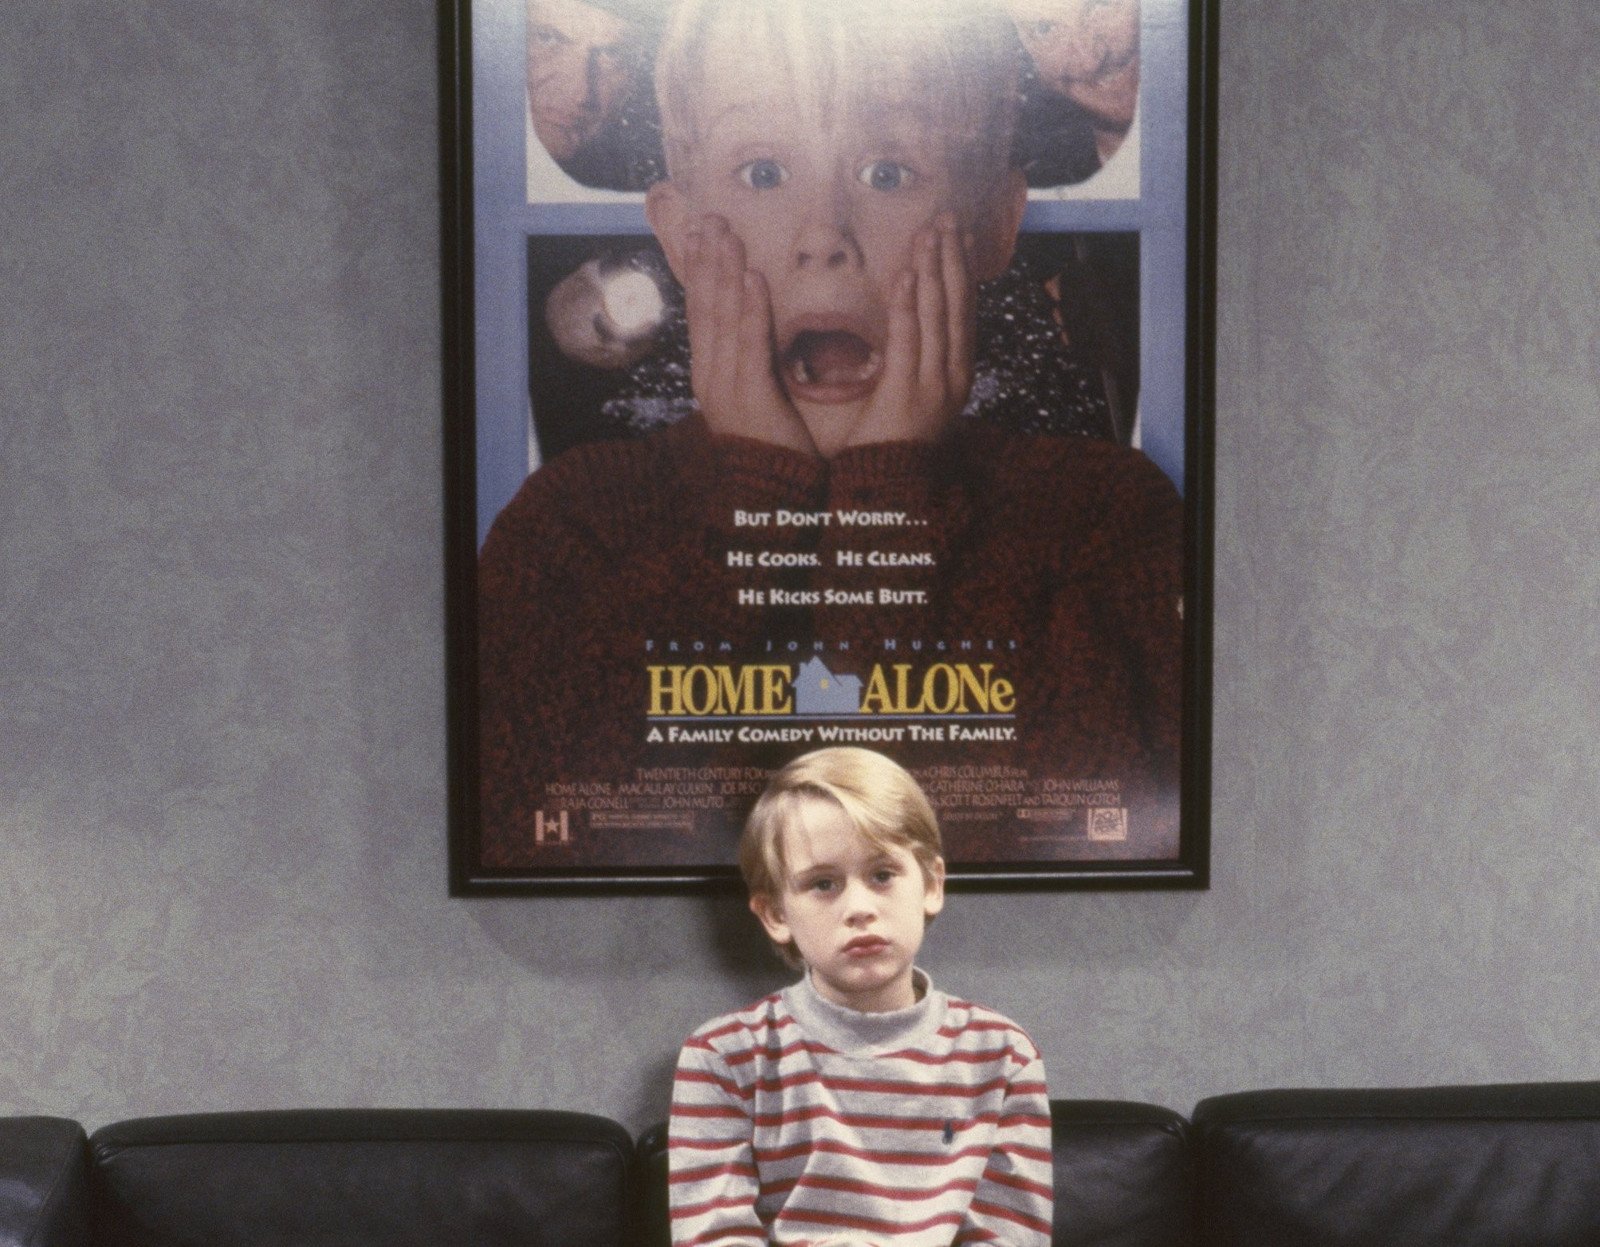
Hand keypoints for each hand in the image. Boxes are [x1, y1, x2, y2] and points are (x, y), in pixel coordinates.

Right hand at [681, 213, 816, 455]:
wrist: (772, 495)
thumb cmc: (770, 443)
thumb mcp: (755, 393)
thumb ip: (750, 359)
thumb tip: (753, 326)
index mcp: (711, 372)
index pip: (702, 311)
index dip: (700, 269)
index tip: (702, 231)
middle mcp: (711, 374)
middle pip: (705, 306)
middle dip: (706, 259)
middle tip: (709, 218)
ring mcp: (726, 385)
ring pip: (723, 317)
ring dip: (724, 271)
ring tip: (727, 233)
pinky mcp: (750, 396)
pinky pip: (750, 344)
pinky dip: (751, 309)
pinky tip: (753, 278)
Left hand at [844, 212, 974, 450]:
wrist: (889, 490)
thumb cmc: (894, 447)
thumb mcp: (916, 401)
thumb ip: (918, 366)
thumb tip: (913, 333)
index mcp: (956, 375)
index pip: (962, 312)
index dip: (961, 271)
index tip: (957, 236)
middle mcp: (953, 376)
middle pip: (957, 305)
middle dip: (952, 258)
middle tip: (947, 218)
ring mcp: (934, 384)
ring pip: (938, 315)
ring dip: (934, 269)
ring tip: (931, 232)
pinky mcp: (907, 391)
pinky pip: (909, 339)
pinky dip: (910, 304)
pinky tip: (911, 274)